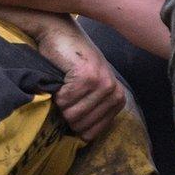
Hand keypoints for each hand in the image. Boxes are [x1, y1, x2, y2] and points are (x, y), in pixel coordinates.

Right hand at [38, 25, 127, 139]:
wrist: (59, 33)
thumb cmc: (70, 63)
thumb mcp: (89, 89)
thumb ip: (91, 112)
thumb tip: (82, 141)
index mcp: (118, 100)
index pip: (91, 134)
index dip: (73, 124)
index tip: (71, 104)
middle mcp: (114, 93)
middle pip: (80, 126)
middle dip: (65, 113)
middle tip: (65, 92)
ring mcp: (102, 84)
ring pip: (71, 115)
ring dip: (60, 102)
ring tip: (64, 85)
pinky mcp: (88, 77)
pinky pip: (64, 101)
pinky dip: (56, 92)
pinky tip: (61, 77)